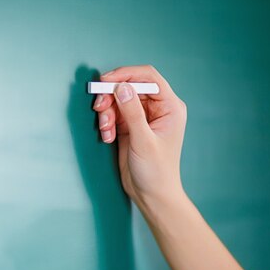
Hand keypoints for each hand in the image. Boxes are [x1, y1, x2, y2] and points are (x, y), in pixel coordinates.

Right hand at [92, 65, 186, 208]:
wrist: (151, 194)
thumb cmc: (156, 171)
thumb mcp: (143, 140)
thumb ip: (132, 112)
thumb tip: (122, 87)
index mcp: (170, 107)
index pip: (148, 78)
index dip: (126, 75)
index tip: (105, 81)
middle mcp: (157, 109)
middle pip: (129, 87)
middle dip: (111, 96)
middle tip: (99, 108)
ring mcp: (143, 117)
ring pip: (119, 100)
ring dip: (107, 112)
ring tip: (105, 129)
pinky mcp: (131, 127)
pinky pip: (114, 115)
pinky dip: (107, 123)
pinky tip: (108, 137)